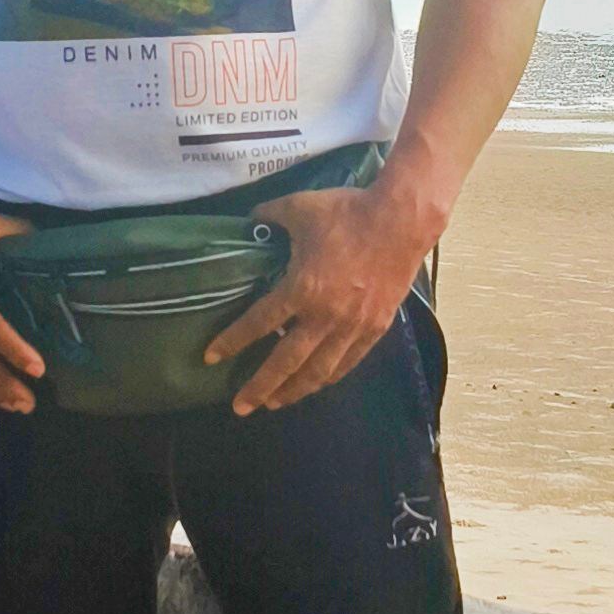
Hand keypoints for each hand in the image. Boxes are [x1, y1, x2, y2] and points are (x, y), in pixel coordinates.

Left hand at [203, 185, 434, 414]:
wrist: (402, 220)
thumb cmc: (348, 212)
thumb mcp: (300, 206)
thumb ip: (270, 215)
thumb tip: (251, 218)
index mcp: (302, 288)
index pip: (260, 323)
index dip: (233, 341)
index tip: (211, 357)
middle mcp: (325, 316)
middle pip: (286, 362)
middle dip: (260, 387)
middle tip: (240, 407)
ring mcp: (352, 326)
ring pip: (318, 371)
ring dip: (293, 391)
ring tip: (273, 404)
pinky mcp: (375, 328)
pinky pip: (347, 362)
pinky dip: (328, 377)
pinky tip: (316, 384)